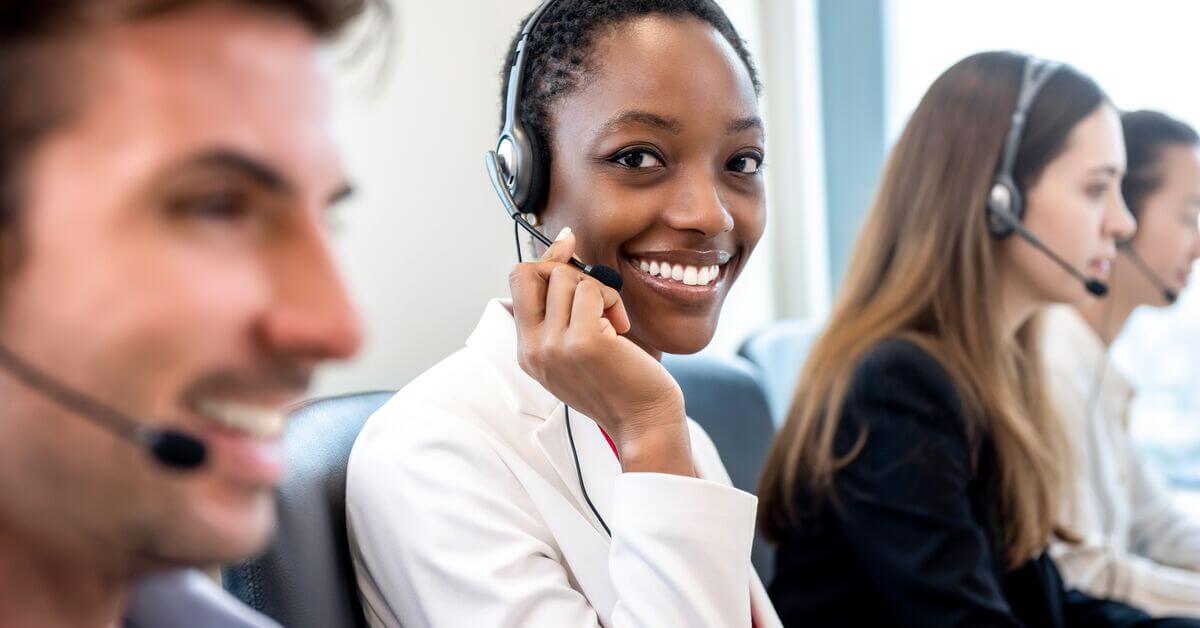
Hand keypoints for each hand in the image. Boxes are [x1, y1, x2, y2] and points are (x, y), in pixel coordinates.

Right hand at [508, 228, 693, 475]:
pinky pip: (593, 291)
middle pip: (528, 272)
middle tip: (594, 299)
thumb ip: (562, 301)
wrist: (643, 421)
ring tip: (612, 320)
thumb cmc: (618, 380)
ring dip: (597, 289)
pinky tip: (621, 328)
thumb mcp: (577, 341)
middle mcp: (533, 350)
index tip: (570, 253)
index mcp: (527, 351)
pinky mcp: (584, 342)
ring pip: (565, 278)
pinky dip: (612, 300)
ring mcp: (555, 346)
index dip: (545, 262)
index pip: (517, 282)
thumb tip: (564, 239)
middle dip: (564, 270)